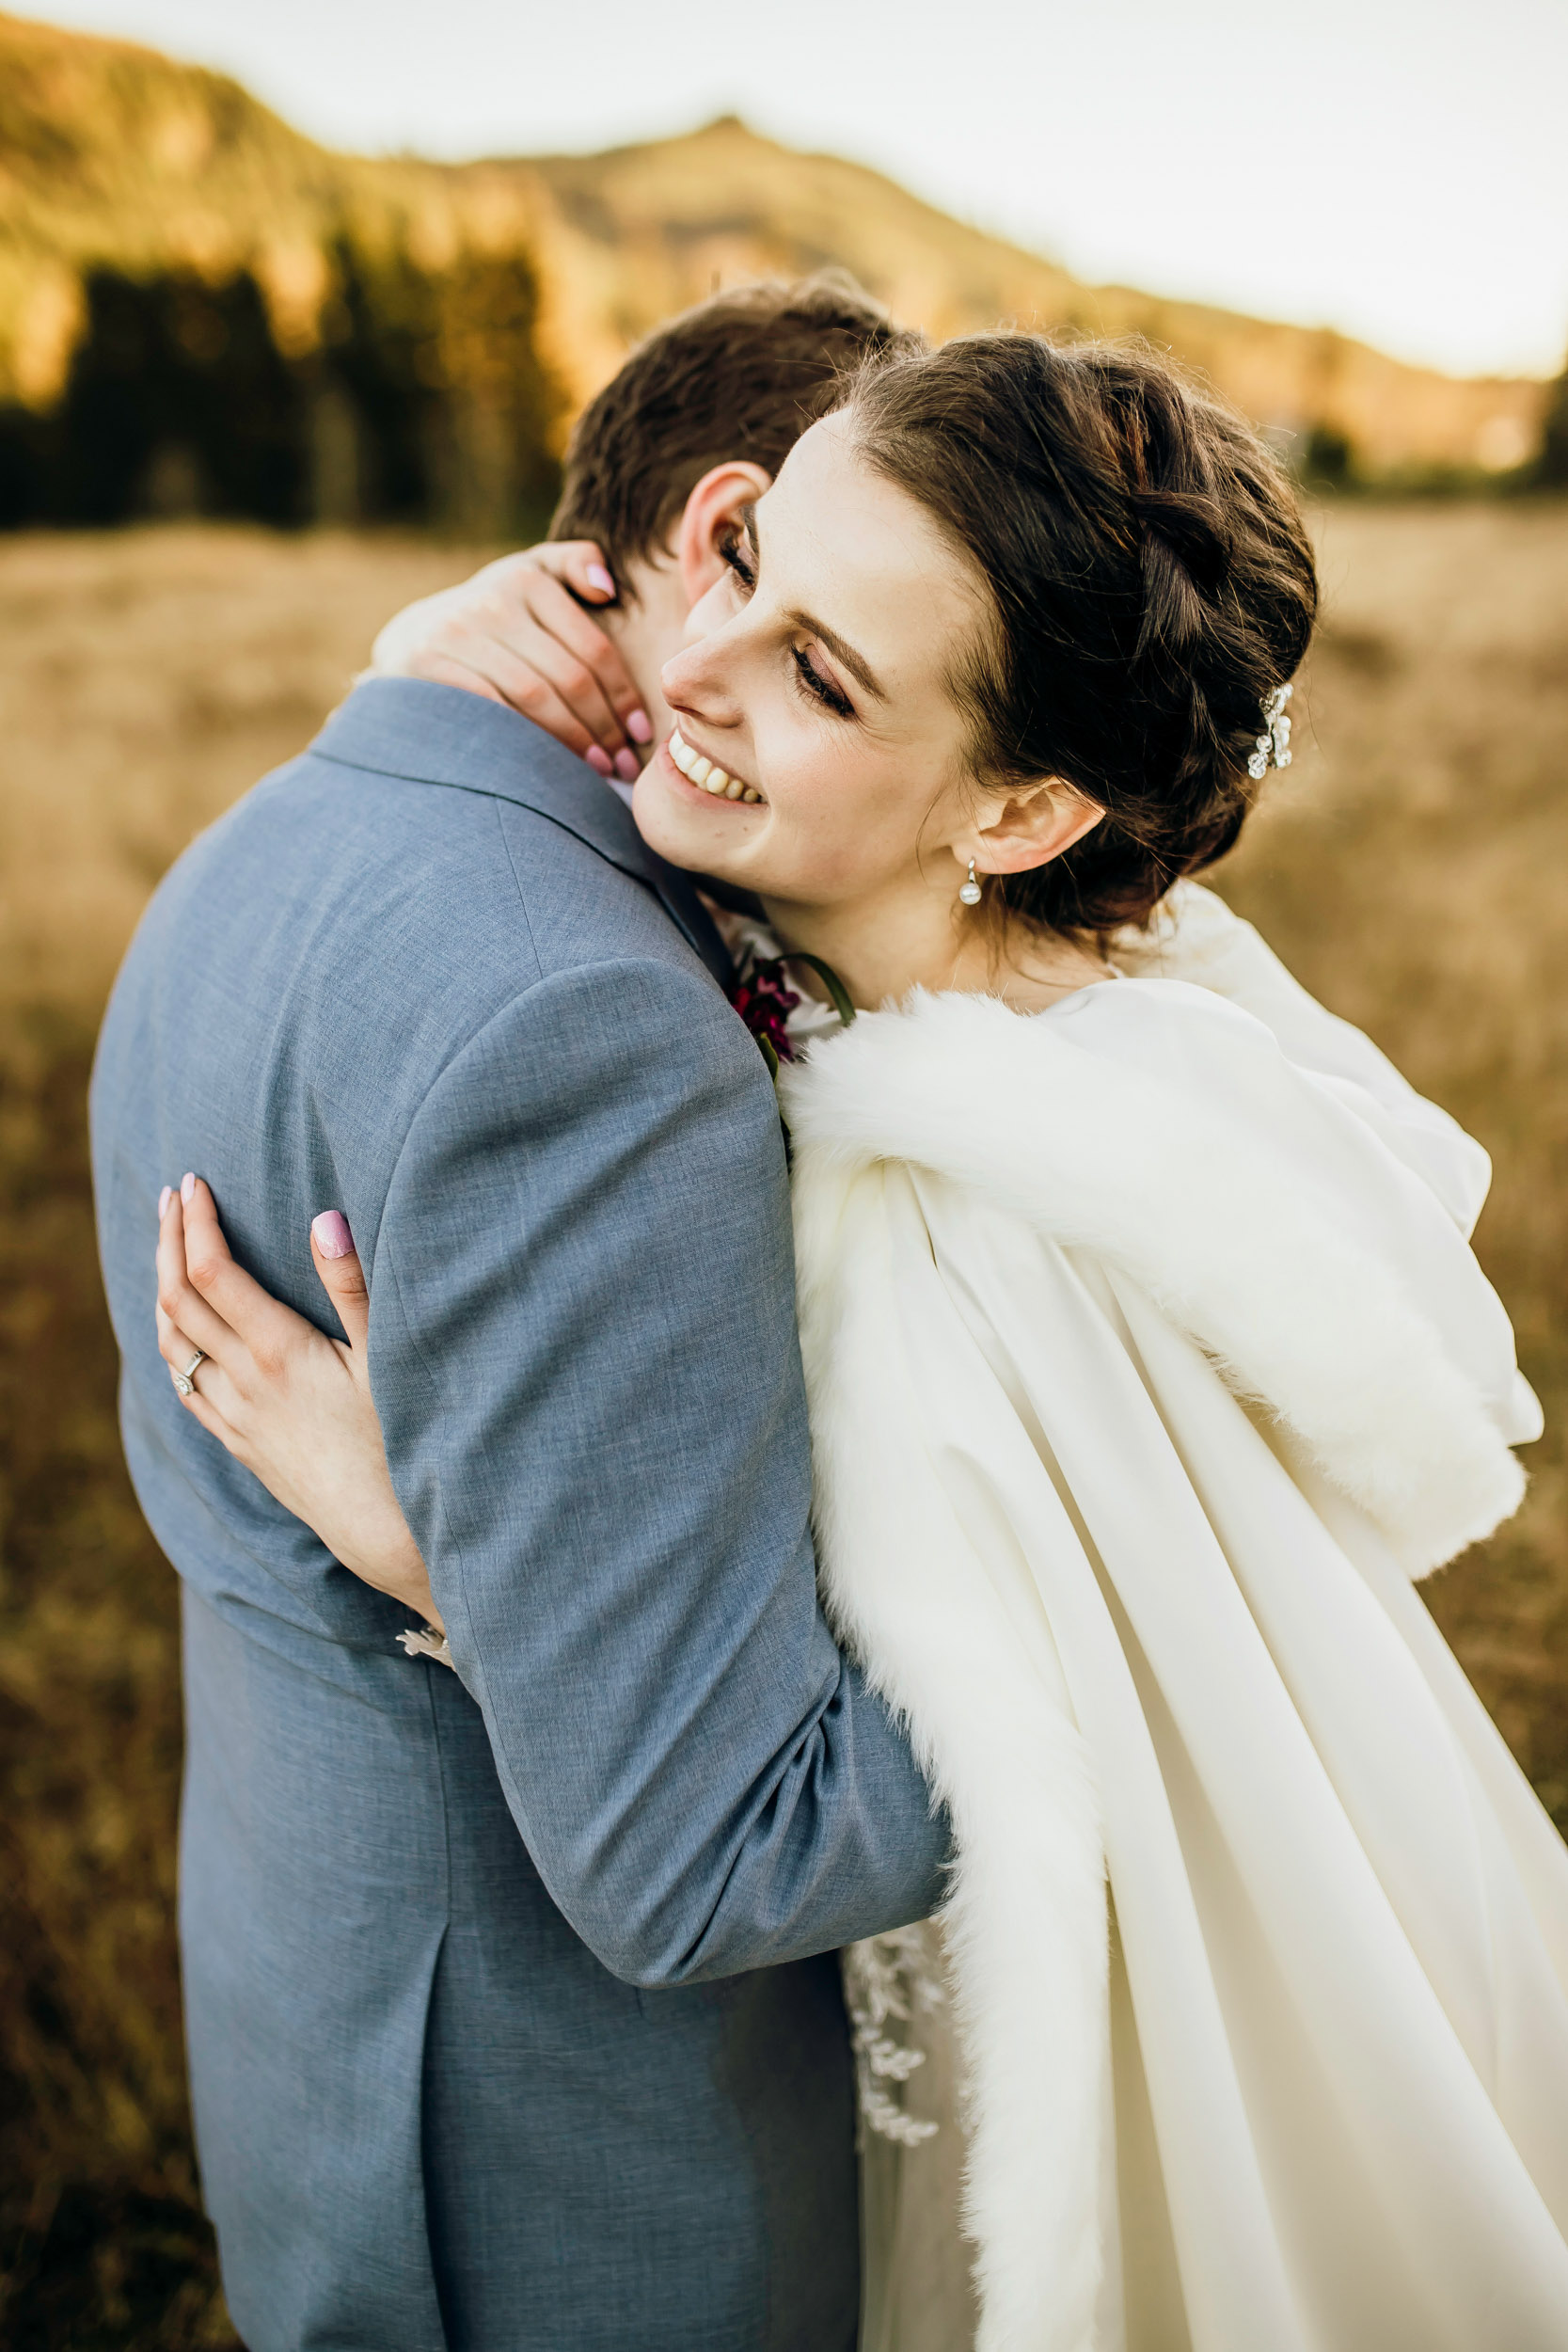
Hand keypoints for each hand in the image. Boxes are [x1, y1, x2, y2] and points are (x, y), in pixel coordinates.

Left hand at [155, 1179, 441, 1632]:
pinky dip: (172, 1341)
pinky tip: (182, 1329)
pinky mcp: (238, 1442)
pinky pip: (184, 1383)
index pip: (212, 1271)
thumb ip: (353, 1286)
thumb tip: (325, 1217)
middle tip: (172, 1196)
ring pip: (172, 1342)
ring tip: (168, 1247)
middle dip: (169, 1240)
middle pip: (178, 1299)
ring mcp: (234, 1416)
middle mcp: (243, 1382)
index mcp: (278, 1352)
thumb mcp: (387, 1358)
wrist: (382, 1530)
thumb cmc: (397, 1439)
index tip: (195, 1182)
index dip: (197, 1221)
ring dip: (162, 1287)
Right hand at [371, 542, 652, 781]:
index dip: (623, 696)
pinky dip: (529, 741)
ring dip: (574, 740)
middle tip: (624, 762)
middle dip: (604, 726)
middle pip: (569, 677)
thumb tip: (607, 588)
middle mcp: (492, 601)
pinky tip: (551, 764)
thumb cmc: (492, 616)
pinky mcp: (432, 667)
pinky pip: (495, 712)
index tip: (641, 731)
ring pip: (536, 698)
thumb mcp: (529, 575)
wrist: (411, 639)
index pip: (593, 649)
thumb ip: (573, 564)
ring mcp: (459, 634)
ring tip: (598, 768)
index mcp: (527, 579)